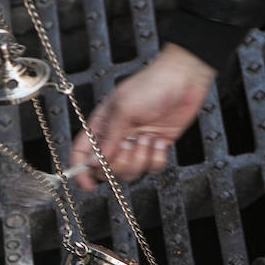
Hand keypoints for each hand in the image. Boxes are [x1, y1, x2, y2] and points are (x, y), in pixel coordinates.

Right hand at [70, 43, 215, 189]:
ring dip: (140, 159)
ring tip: (147, 138)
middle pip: (106, 169)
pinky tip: (159, 139)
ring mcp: (136, 144)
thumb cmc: (150, 85)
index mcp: (101, 126)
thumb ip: (107, 139)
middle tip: (129, 145)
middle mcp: (116, 138)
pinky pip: (152, 168)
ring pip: (131, 172)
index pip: (81, 153)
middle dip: (119, 164)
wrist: (184, 79)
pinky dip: (157, 157)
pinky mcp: (156, 148)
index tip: (87, 185)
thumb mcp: (123, 110)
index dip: (80, 171)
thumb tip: (93, 163)